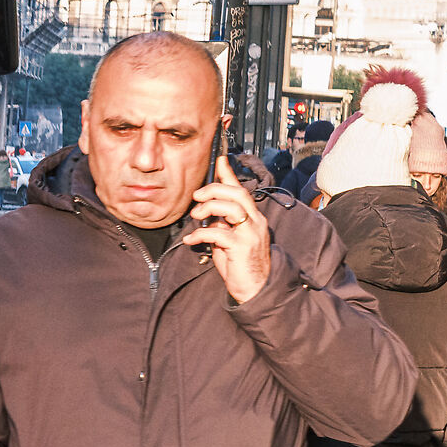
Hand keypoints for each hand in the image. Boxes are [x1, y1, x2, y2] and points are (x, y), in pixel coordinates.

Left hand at [185, 156, 271, 304]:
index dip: (229, 174)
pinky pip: (219, 233)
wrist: (255, 287)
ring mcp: (250, 234)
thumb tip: (205, 211)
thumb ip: (220, 223)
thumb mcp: (228, 239)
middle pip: (237, 194)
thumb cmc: (239, 263)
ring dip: (209, 208)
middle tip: (196, 197)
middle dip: (214, 190)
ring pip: (231, 208)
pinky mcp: (242, 247)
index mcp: (252, 217)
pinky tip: (191, 239)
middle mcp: (255, 221)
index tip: (219, 159)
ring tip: (195, 217)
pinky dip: (201, 233)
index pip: (241, 190)